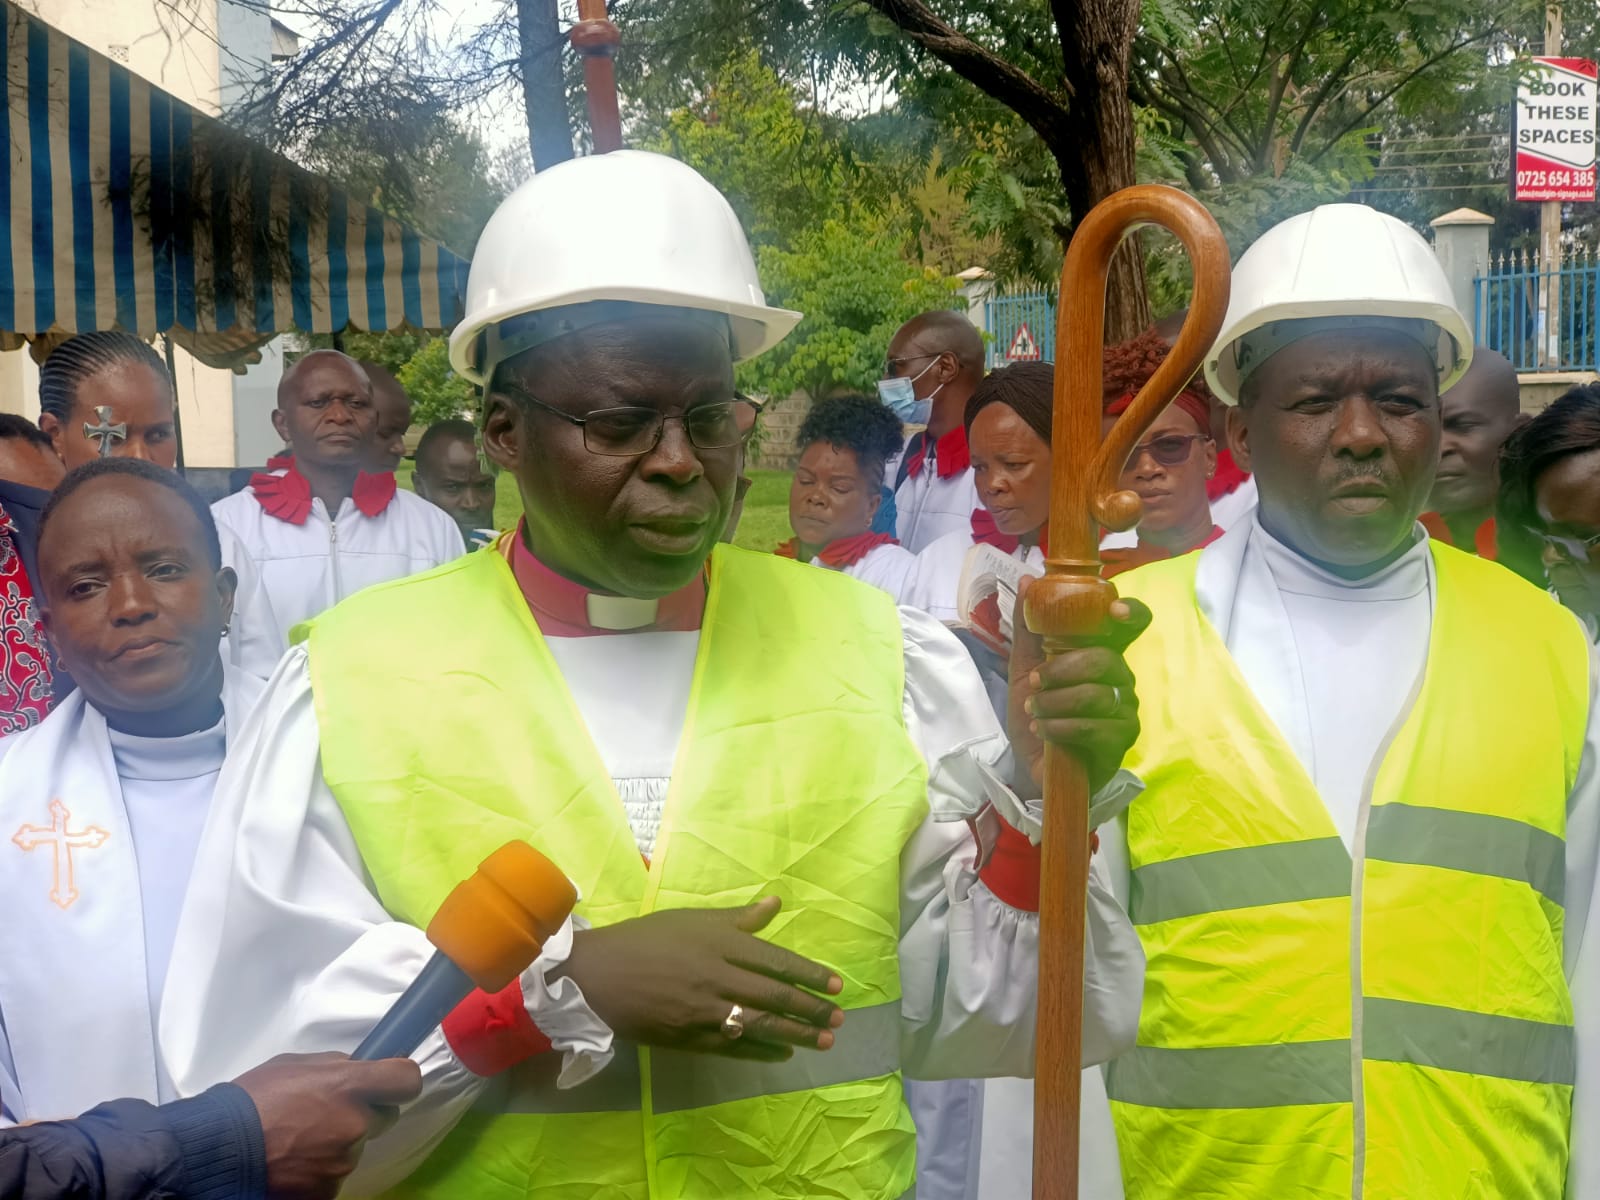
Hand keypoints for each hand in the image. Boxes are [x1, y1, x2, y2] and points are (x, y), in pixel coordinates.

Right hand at [232, 1052, 421, 1199]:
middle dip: (362, 1114)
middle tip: (326, 1114)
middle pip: (382, 1117)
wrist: (216, 1150)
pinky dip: (318, 1171)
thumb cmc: (252, 1099)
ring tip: (297, 1140)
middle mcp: (355, 1124)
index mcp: (350, 1086)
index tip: (388, 1081)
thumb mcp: (294, 1064)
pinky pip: (334, 1175)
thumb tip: (356, 1069)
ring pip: (354, 1148)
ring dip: (336, 1143)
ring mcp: (343, 1162)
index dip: (399, 1080)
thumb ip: (333, 1066)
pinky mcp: (328, 1191)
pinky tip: (292, 1163)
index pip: (407, 1081)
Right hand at [558, 897, 843, 1061]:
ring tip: (823, 1040)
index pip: (775, 960)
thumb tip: (777, 903)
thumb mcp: (691, 920)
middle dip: (810, 1008)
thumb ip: (738, 918)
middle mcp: (717, 976)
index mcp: (718, 943)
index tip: (837, 984)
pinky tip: (784, 1053)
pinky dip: (761, 1050)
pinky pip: (733, 1047)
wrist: (598, 976)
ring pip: (759, 1024)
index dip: (809, 974)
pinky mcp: (689, 1037)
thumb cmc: (646, 940)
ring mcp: (703, 1010)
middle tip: (839, 1017)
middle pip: (773, 995)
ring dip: (795, 1033)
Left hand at [1008, 576, 1150, 794]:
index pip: (1133, 625)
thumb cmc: (1037, 712)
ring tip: (1035, 711)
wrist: (1031, 765)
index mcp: (1101, 654)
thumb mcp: (1024, 667)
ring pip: (1097, 694)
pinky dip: (1060, 727)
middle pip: (1105, 659)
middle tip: (1035, 683)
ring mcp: (1125, 710)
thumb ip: (1028, 626)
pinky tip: (1043, 730)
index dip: (1131, 612)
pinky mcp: (1121, 741)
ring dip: (1055, 703)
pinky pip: (1095, 727)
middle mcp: (1121, 678)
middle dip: (1061, 670)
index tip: (1112, 611)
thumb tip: (1027, 578)